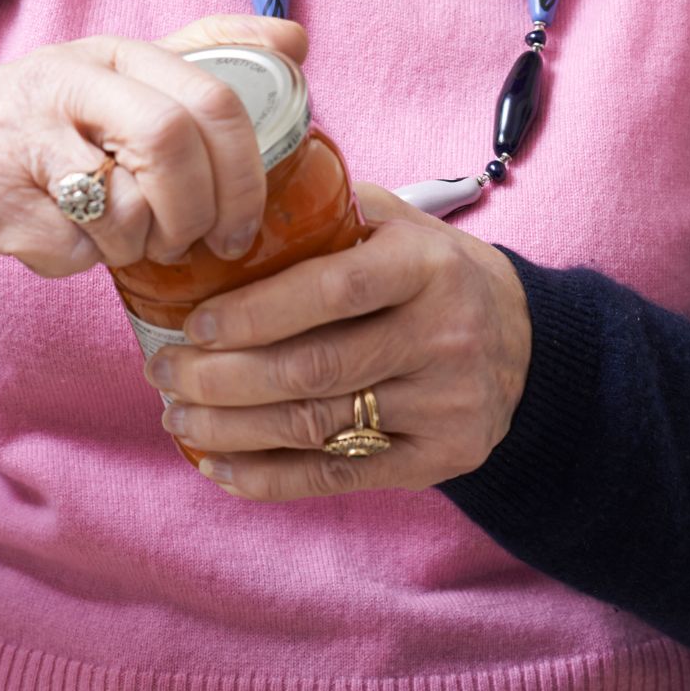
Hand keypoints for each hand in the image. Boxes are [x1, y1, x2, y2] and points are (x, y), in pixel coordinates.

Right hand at [0, 16, 306, 277]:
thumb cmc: (39, 125)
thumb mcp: (117, 78)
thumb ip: (204, 58)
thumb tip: (295, 42)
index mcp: (112, 55)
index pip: (212, 97)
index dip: (246, 170)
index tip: (246, 220)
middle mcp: (66, 84)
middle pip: (171, 142)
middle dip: (198, 210)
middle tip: (195, 242)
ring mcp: (21, 140)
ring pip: (124, 207)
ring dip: (139, 245)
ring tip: (125, 240)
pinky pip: (73, 251)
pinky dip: (85, 263)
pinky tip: (66, 243)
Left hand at [144, 184, 532, 499]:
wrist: (525, 341)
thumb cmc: (433, 275)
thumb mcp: (399, 225)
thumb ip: (326, 215)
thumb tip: (221, 214)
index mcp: (428, 265)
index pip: (334, 289)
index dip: (255, 311)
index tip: (192, 324)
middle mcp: (444, 335)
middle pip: (314, 368)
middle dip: (221, 378)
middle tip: (164, 374)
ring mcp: (447, 402)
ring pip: (317, 426)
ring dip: (231, 428)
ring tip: (179, 417)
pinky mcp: (443, 456)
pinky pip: (340, 476)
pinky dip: (269, 477)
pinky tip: (221, 466)